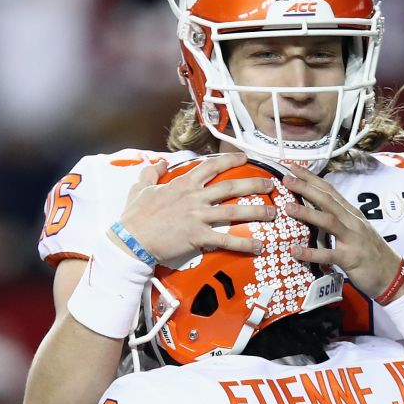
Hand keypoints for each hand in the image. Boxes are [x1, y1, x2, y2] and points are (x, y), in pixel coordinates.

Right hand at [117, 152, 277, 266]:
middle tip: (270, 185)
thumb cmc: (134, 216)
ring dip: (256, 212)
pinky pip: (226, 239)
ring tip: (273, 214)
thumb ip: (151, 173)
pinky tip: (259, 245)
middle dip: (254, 184)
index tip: (245, 158)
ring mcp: (198, 217)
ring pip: (234, 211)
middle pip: (230, 186)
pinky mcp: (198, 237)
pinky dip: (245, 243)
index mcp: (182, 184)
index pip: (211, 166)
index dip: (230, 160)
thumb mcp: (140, 188)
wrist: (131, 239)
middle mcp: (194, 198)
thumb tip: (159, 163)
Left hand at [281, 166, 403, 296]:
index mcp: (351, 214)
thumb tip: (314, 210)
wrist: (393, 273)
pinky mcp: (351, 258)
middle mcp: (352, 222)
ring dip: (307, 213)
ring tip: (288, 208)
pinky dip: (311, 252)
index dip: (312, 178)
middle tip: (287, 179)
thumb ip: (338, 219)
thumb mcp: (356, 230)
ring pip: (329, 221)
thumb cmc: (370, 252)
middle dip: (307, 188)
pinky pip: (329, 254)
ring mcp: (353, 239)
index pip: (330, 191)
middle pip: (328, 200)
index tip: (294, 168)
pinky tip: (295, 250)